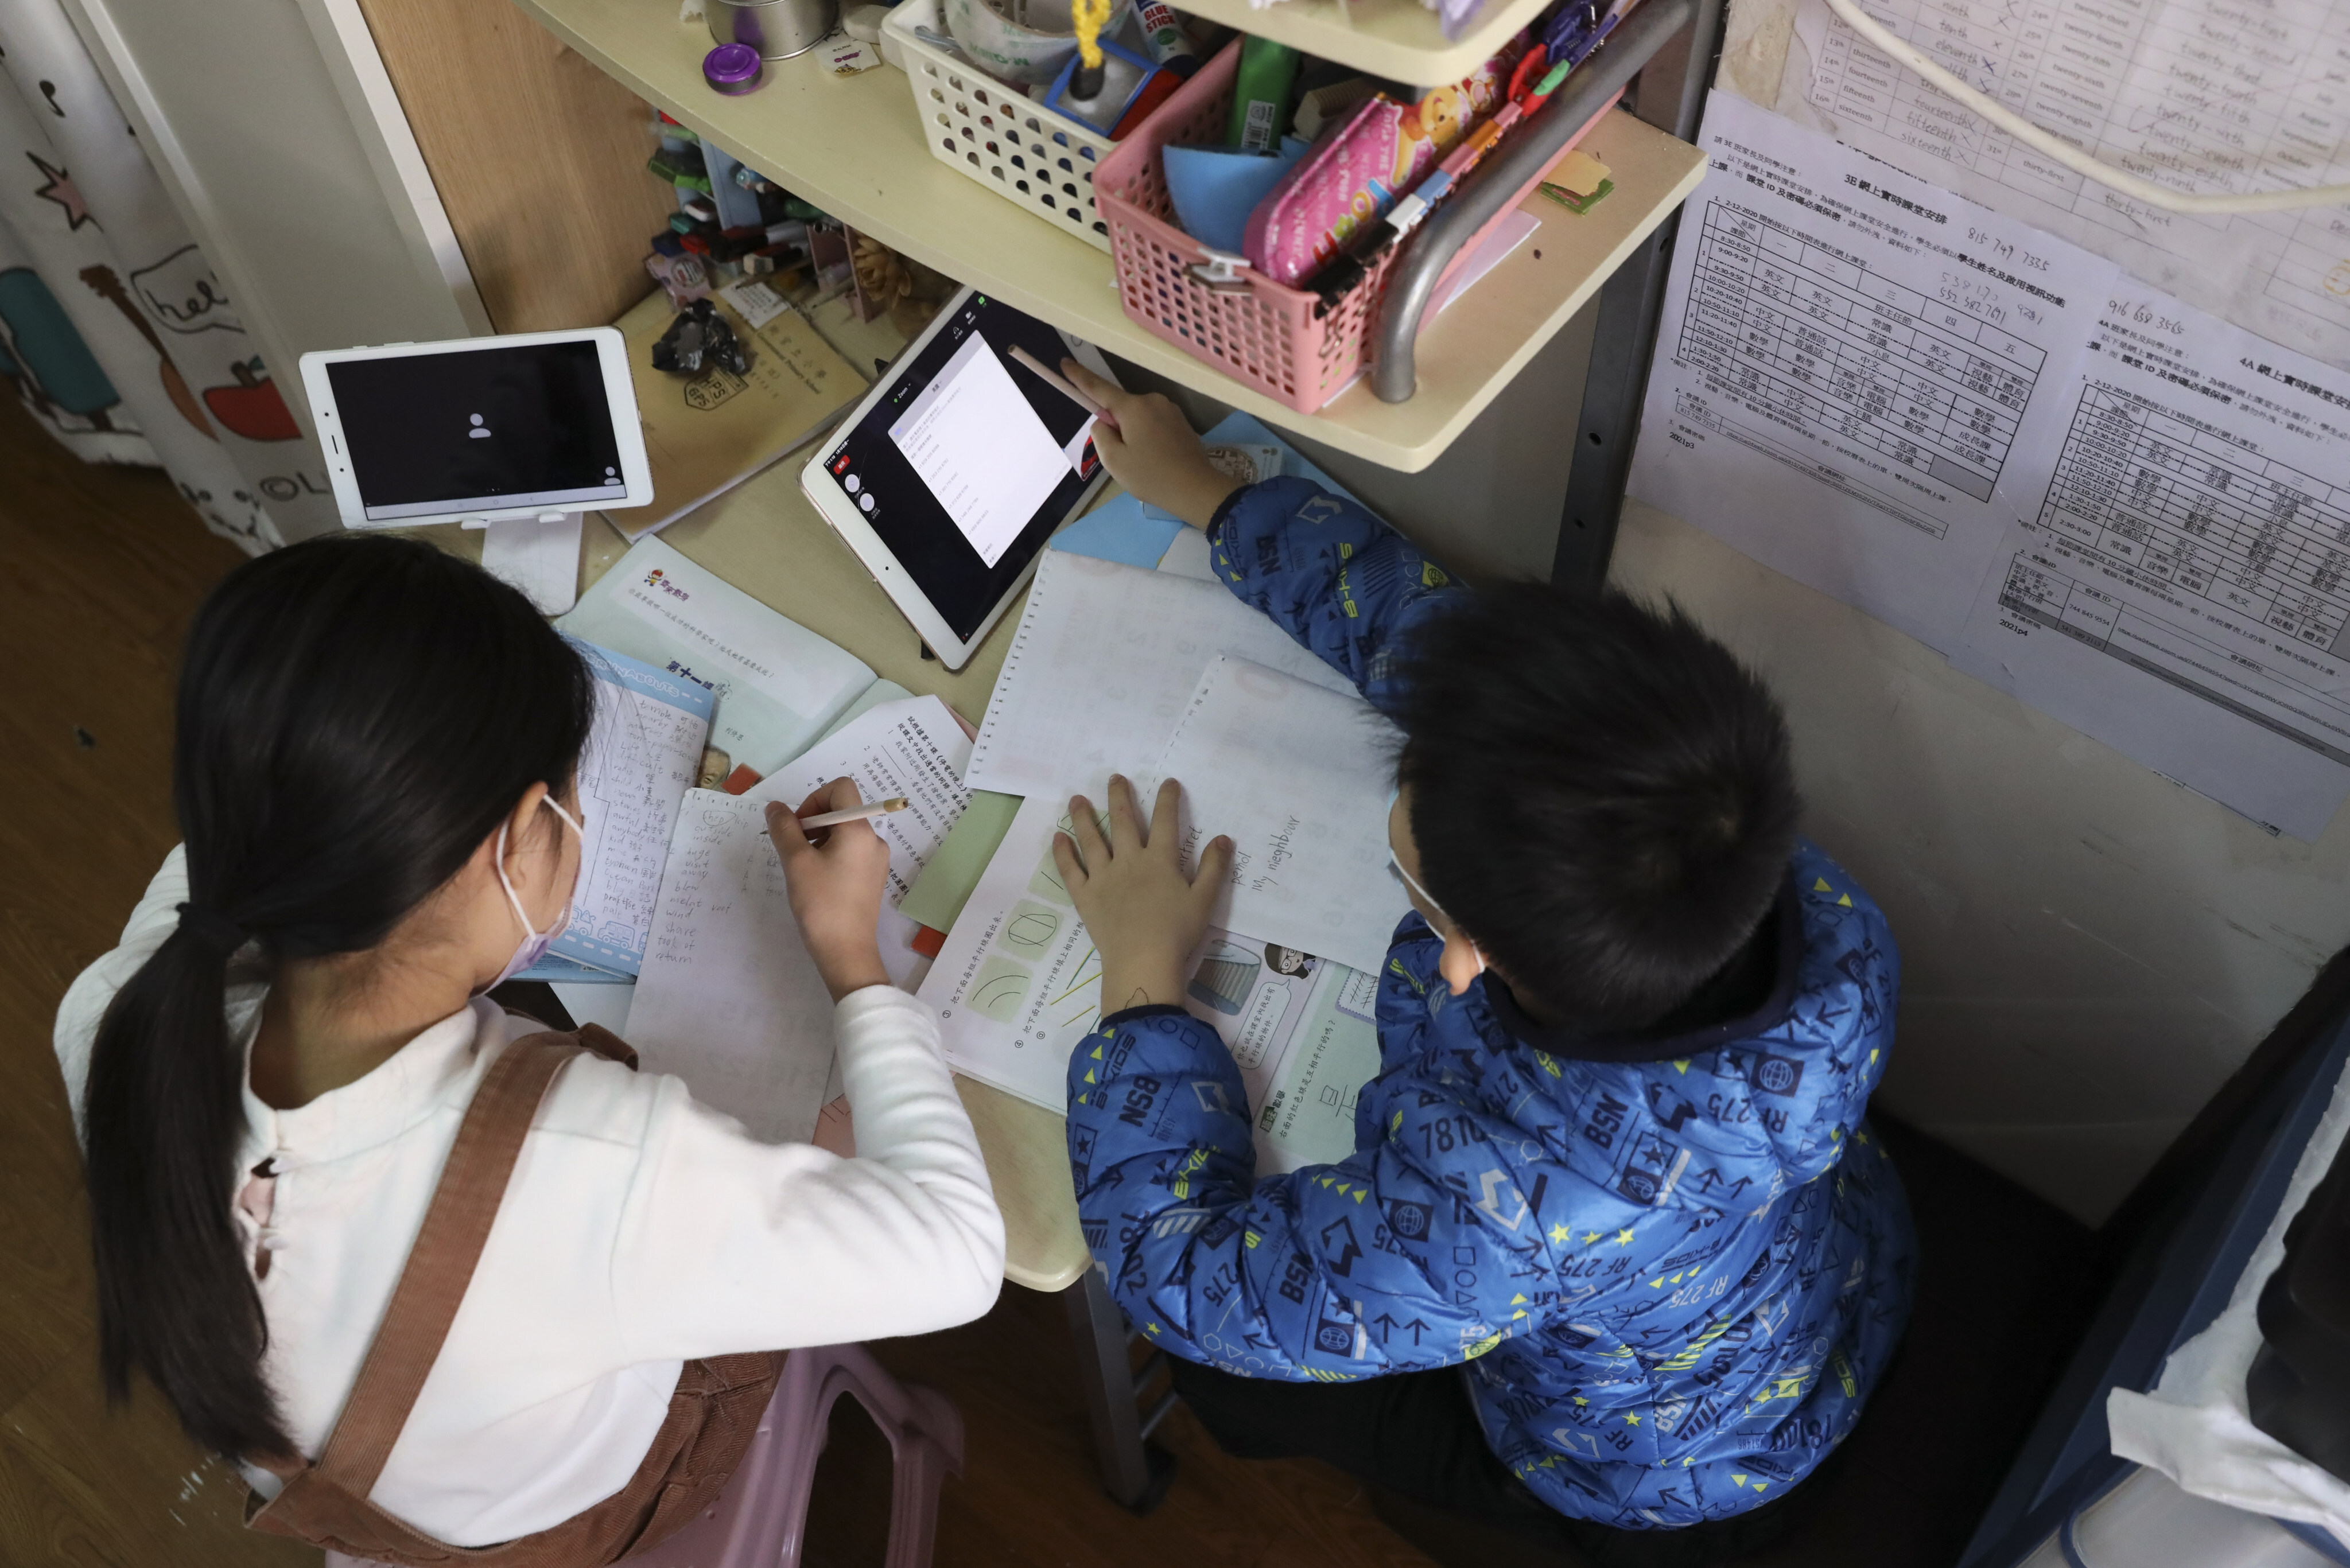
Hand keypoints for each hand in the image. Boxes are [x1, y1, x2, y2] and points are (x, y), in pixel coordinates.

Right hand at [768, 778, 890, 1002]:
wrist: (846, 951)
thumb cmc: (820, 903)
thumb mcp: (796, 862)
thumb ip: (784, 828)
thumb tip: (775, 807)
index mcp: (860, 829)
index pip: (841, 788)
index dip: (813, 798)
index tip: (797, 825)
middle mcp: (874, 839)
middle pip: (842, 810)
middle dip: (813, 820)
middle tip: (792, 846)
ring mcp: (876, 860)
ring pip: (844, 832)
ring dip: (819, 838)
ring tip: (801, 865)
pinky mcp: (872, 877)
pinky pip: (850, 851)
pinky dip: (830, 853)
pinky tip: (815, 878)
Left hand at [1052, 775, 1232, 1015]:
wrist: (1142, 961)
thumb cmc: (1177, 932)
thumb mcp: (1204, 900)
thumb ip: (1213, 867)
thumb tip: (1223, 838)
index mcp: (1160, 860)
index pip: (1166, 821)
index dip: (1167, 799)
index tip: (1168, 782)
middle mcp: (1129, 860)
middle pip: (1123, 821)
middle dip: (1120, 796)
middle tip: (1115, 777)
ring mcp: (1103, 877)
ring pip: (1091, 839)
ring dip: (1083, 816)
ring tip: (1077, 798)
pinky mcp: (1085, 895)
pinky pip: (1070, 870)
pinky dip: (1063, 853)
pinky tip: (1058, 837)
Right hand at [1061, 360, 1243, 528]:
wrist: (1197, 489)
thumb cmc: (1151, 476)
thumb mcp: (1114, 460)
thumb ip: (1100, 435)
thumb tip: (1103, 422)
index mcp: (1133, 407)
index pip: (1098, 387)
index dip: (1079, 376)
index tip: (1064, 363)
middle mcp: (1152, 400)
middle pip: (1121, 407)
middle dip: (1115, 426)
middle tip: (1124, 457)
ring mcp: (1170, 409)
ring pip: (1138, 417)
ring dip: (1133, 434)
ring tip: (1143, 462)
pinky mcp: (1181, 421)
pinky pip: (1154, 424)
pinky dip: (1148, 438)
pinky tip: (1156, 459)